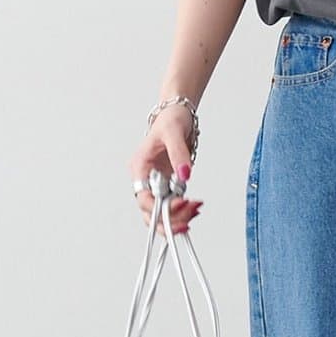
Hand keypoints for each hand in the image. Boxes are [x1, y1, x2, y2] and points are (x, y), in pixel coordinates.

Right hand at [130, 115, 203, 235]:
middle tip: (187, 221)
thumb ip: (179, 155)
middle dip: (168, 220)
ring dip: (177, 218)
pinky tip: (194, 209)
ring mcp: (157, 183)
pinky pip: (171, 205)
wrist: (178, 115)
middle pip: (149, 211)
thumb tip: (184, 175)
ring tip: (195, 210)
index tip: (179, 205)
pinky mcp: (168, 184)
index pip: (143, 197)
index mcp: (140, 167)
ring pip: (160, 212)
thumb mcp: (174, 132)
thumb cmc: (171, 119)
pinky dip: (182, 211)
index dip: (159, 207)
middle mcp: (145, 178)